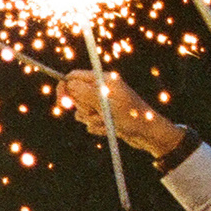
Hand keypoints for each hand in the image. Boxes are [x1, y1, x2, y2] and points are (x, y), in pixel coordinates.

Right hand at [57, 68, 186, 156]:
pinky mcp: (103, 117)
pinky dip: (96, 127)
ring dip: (90, 120)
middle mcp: (101, 90)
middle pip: (75, 95)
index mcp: (104, 80)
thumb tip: (68, 84)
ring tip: (106, 122)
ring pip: (80, 112)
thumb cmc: (131, 116)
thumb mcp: (106, 102)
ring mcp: (102, 104)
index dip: (64, 88)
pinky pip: (88, 123)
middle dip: (82, 107)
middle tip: (96, 112)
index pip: (74, 77)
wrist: (147, 134)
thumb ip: (86, 92)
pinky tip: (109, 128)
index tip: (62, 102)